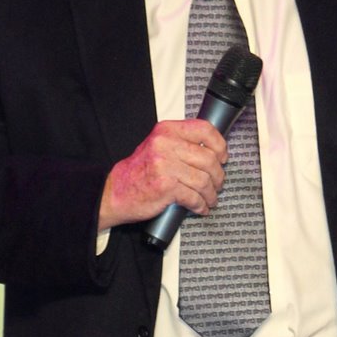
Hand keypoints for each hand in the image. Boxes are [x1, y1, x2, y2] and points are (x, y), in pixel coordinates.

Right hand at [98, 120, 228, 230]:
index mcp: (166, 131)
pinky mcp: (165, 187)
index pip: (204, 129)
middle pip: (208, 158)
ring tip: (211, 198)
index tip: (223, 157)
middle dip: (218, 175)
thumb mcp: (157, 146)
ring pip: (204, 180)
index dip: (219, 144)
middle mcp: (165, 145)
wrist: (113, 193)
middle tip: (218, 184)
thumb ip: (181, 143)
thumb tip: (212, 150)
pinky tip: (201, 207)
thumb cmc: (138, 172)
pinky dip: (201, 205)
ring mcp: (165, 166)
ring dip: (211, 193)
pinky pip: (194, 197)